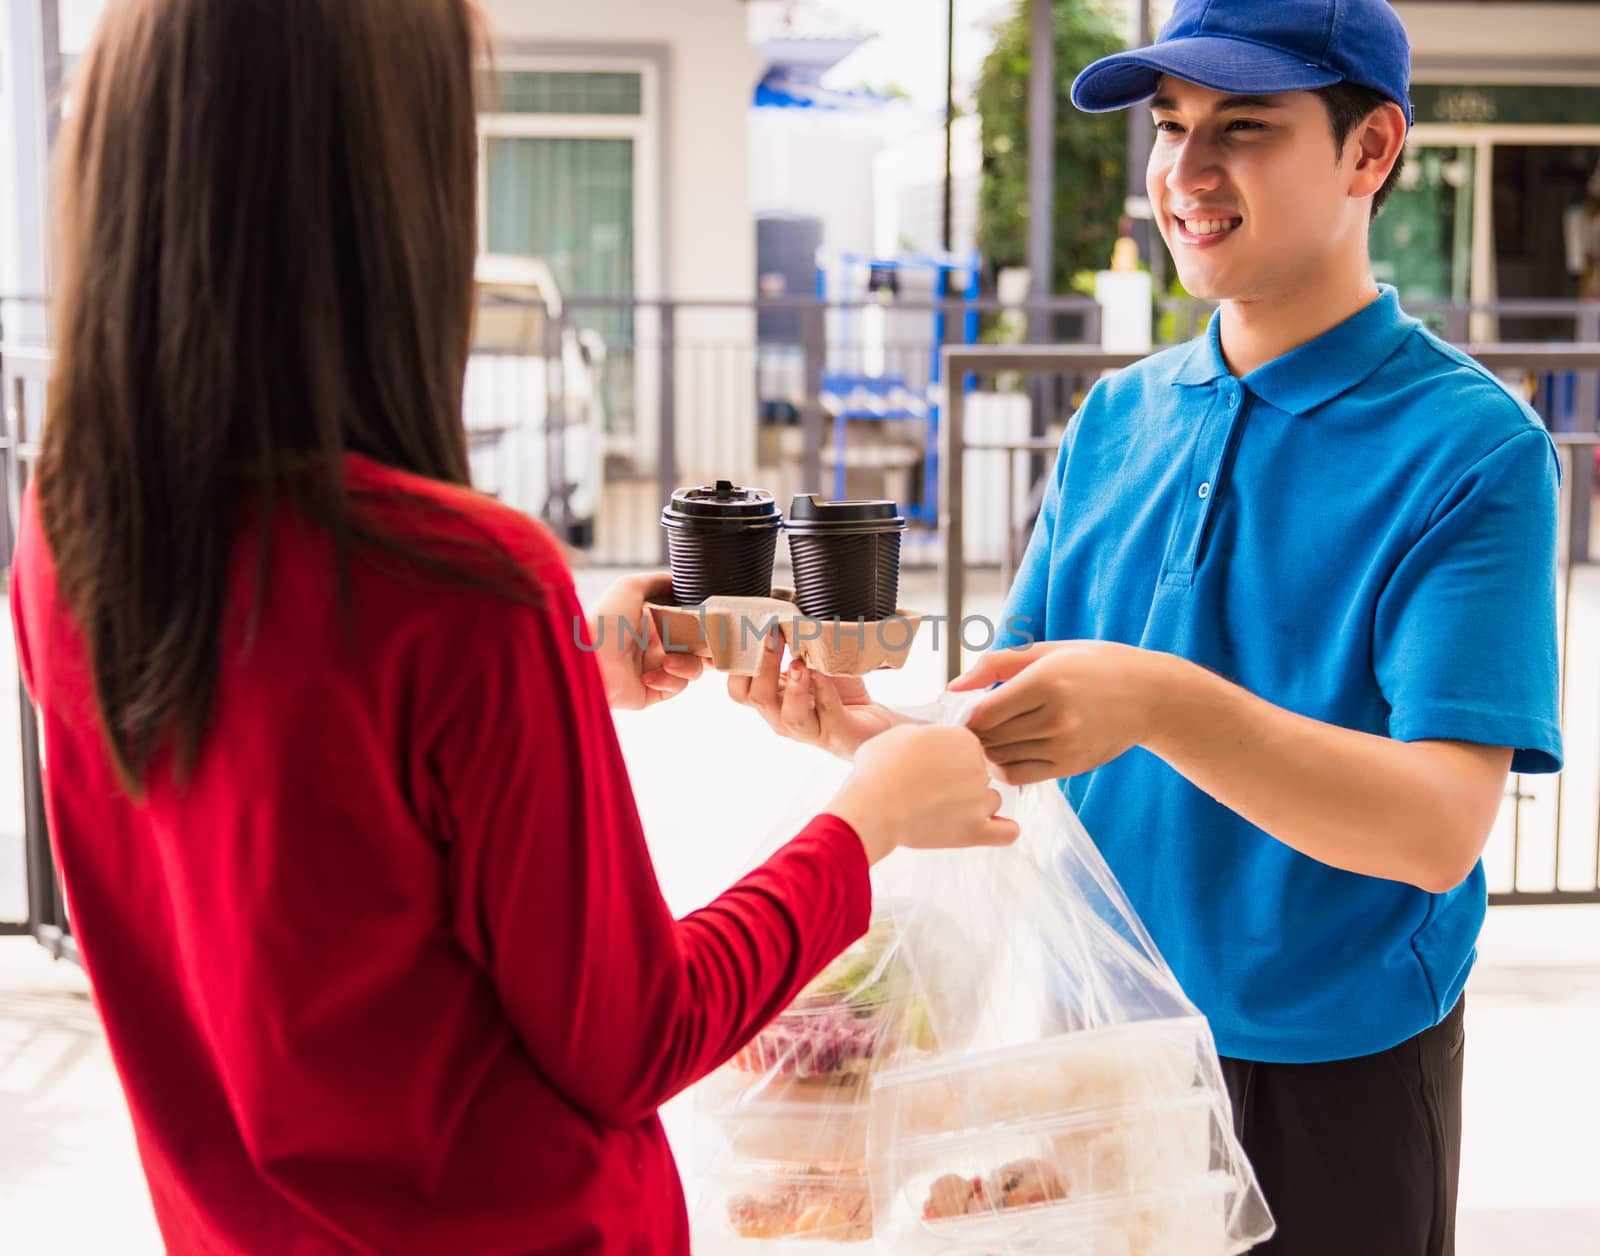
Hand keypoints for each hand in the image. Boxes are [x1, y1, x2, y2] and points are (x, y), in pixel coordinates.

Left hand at [588, 572, 704, 709]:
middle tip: (710, 649)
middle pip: (696, 648)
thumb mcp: (630, 587)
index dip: (704, 625)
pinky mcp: (652, 692)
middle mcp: (655, 645)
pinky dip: (668, 680)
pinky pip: (676, 686)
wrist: (588, 658)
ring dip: (686, 665)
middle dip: (706, 649)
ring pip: (692, 669)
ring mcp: (654, 669)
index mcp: (652, 622)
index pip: (688, 623)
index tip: (715, 625)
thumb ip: (657, 581)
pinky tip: (649, 675)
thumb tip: (678, 579)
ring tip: (667, 661)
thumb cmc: (605, 620)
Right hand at [727, 632, 899, 757]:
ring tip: (799, 664)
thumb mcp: (812, 663)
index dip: (737, 665)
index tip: (749, 633)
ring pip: (791, 717)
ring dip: (794, 687)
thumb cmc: (838, 690)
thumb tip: (784, 606)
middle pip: (759, 699)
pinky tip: (824, 673)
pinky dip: (824, 690)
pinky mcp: (838, 734)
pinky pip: (827, 714)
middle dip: (764, 666)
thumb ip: (795, 643)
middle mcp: (783, 718)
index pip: (739, 690)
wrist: (872, 720)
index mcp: (772, 700)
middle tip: (774, 637)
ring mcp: (810, 730)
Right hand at [826, 724, 1020, 863]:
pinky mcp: (974, 831)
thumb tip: (931, 742)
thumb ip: (926, 735)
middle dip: (960, 780)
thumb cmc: (878, 770)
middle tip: (931, 790)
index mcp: (963, 739)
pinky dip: (1002, 830)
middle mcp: (978, 767)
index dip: (950, 756)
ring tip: (945, 811)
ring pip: (992, 800)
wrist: (872, 807)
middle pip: (981, 772)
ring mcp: (978, 800)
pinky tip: (988, 828)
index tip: (933, 766)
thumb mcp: (899, 735)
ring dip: (975, 805)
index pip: (968, 746)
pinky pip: (1007, 832)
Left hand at [949, 641, 1163, 784]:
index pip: (984, 713)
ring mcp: (1064, 746)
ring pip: (1001, 758)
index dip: (965, 714)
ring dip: (986, 750)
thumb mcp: (1047, 652)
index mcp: (1046, 682)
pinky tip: (1004, 752)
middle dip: (973, 733)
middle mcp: (1055, 718)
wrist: (1150, 696)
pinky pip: (1019, 775)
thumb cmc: (1094, 665)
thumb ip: (995, 665)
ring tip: (988, 736)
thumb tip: (952, 688)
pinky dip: (1002, 767)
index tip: (963, 709)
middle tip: (969, 725)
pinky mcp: (1070, 766)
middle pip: (990, 737)